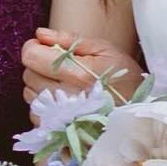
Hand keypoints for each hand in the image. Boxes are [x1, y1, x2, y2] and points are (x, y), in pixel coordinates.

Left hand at [21, 27, 143, 104]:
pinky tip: (61, 102)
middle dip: (39, 66)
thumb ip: (69, 39)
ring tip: (62, 85)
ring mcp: (60, 116)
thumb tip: (40, 34)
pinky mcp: (58, 131)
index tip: (46, 48)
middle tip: (60, 67)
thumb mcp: (104, 49)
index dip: (35, 48)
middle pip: (28, 74)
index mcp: (77, 73)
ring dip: (40, 86)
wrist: (138, 112)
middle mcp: (65, 96)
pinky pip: (35, 114)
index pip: (31, 56)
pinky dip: (43, 106)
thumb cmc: (124, 77)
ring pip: (29, 94)